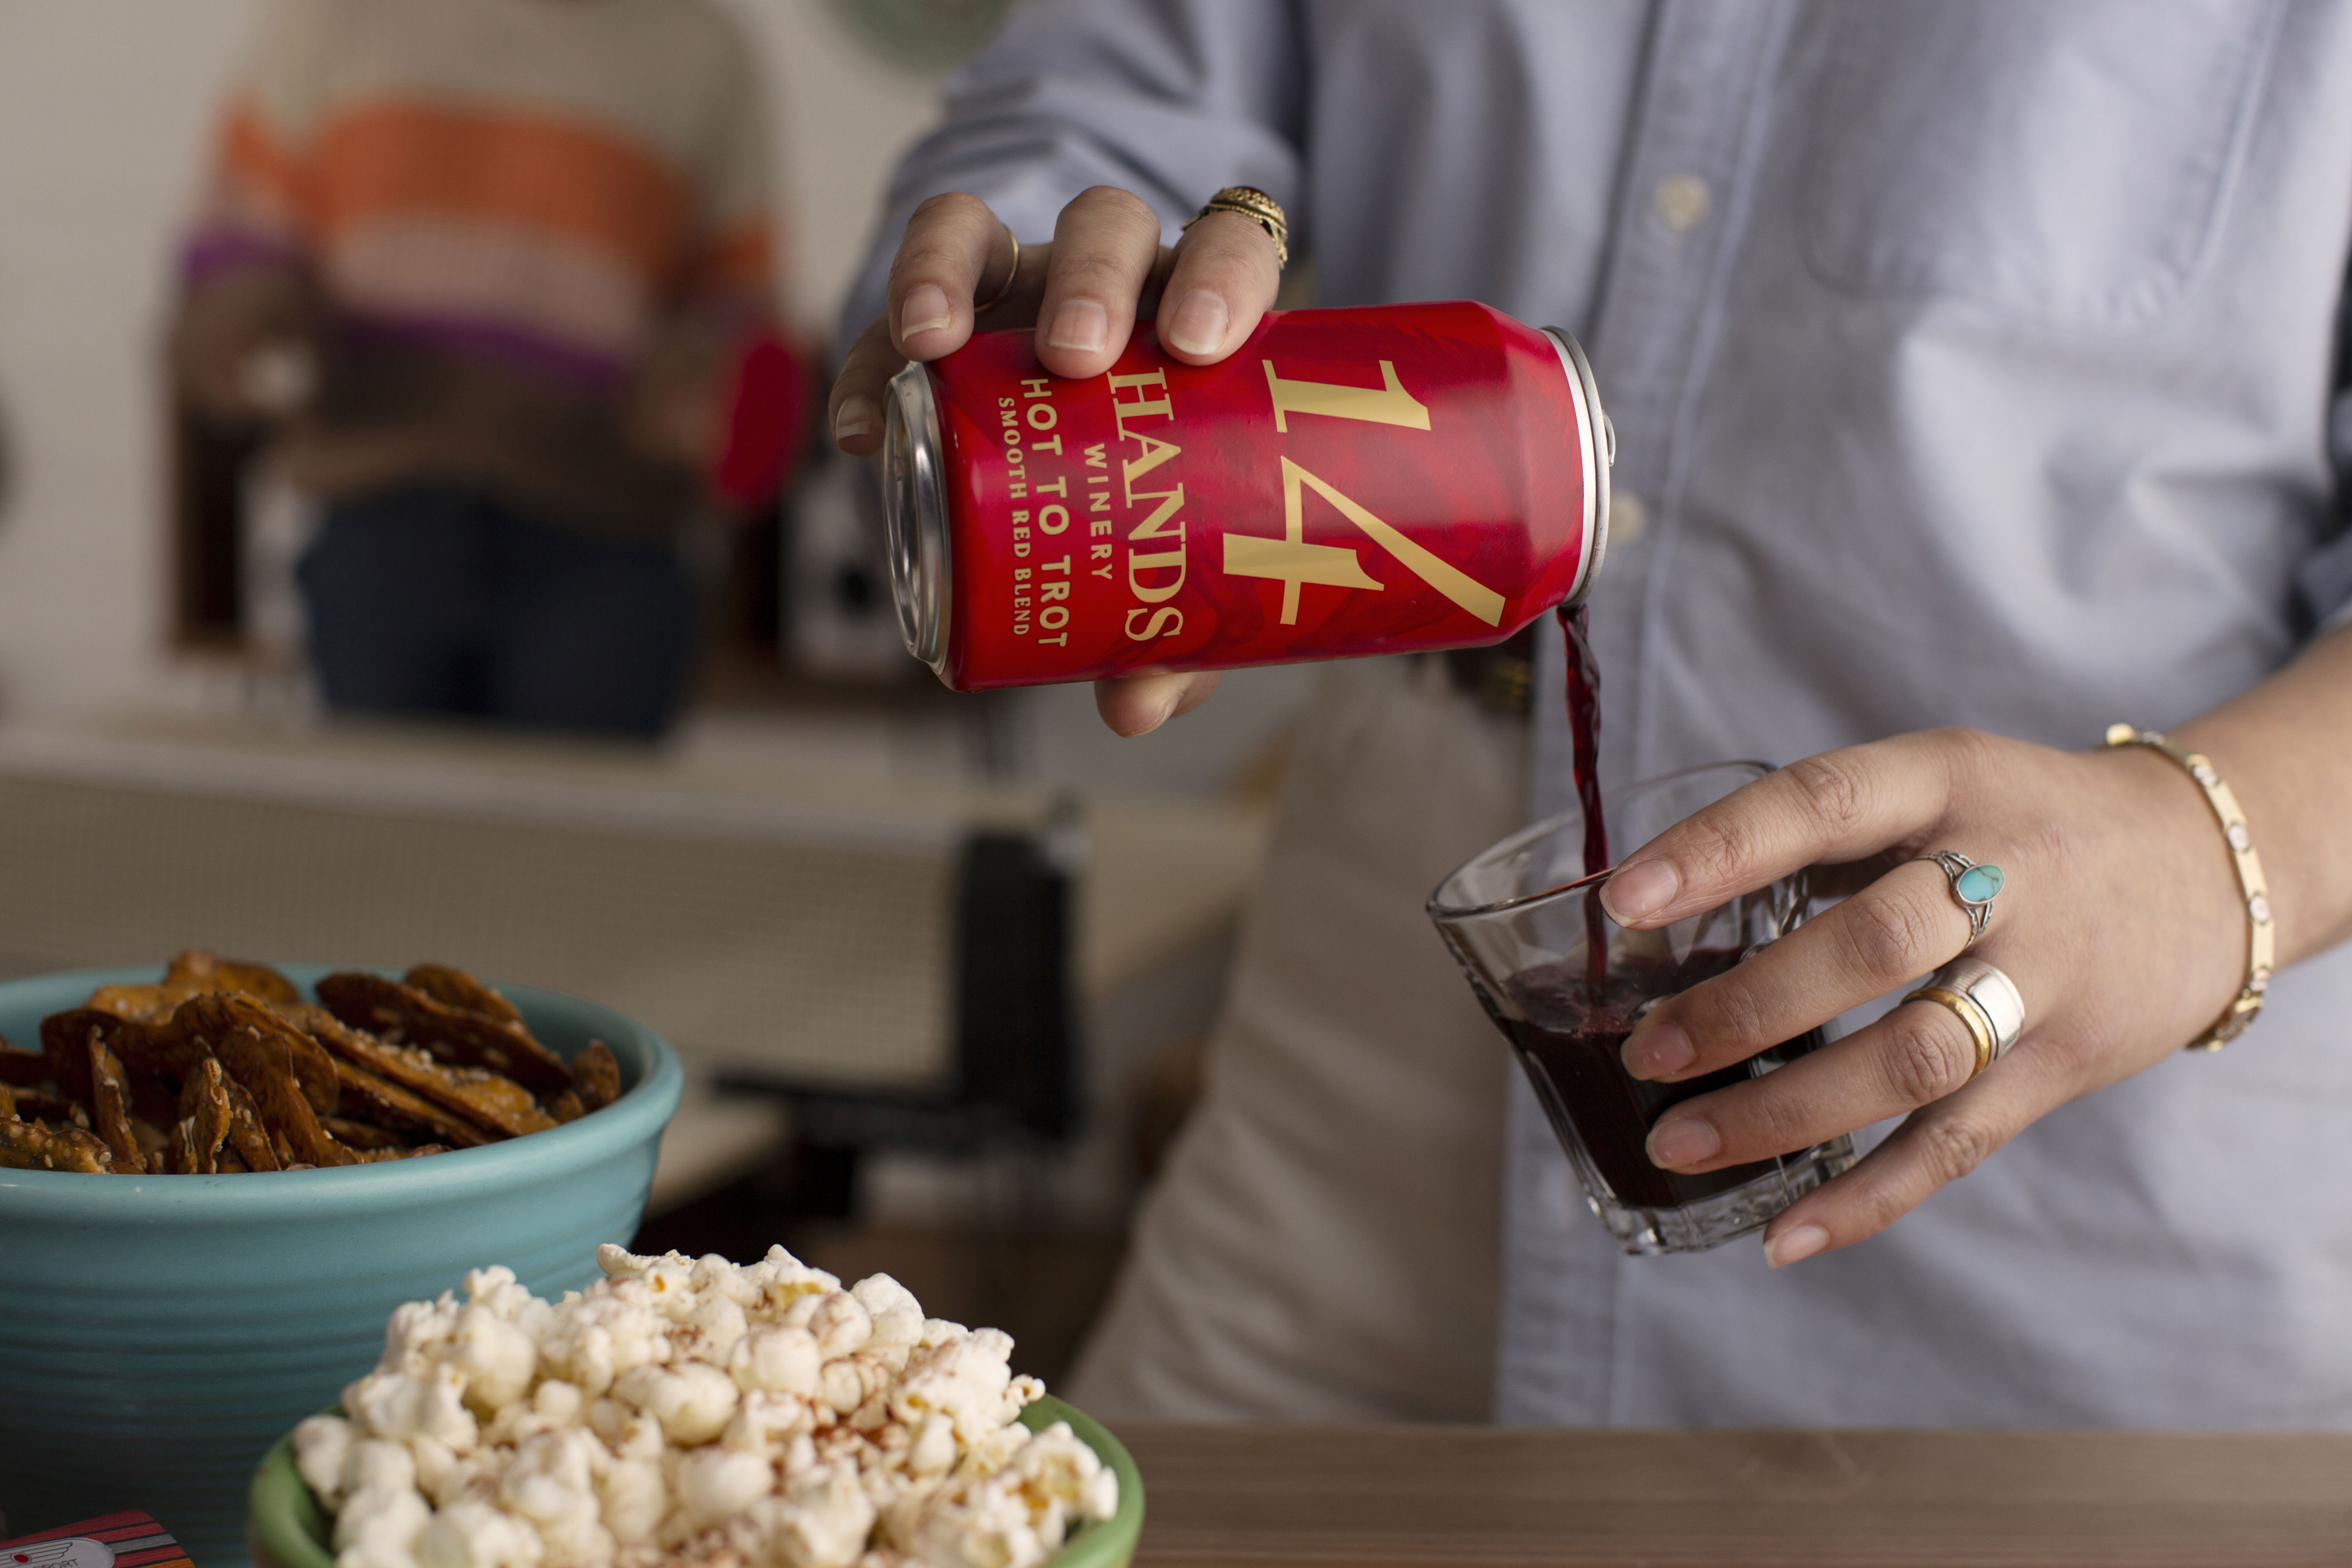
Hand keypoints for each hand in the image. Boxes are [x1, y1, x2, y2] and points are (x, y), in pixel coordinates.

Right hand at [827, 186, 1281, 734]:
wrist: (1084, 475)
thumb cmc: (1160, 510)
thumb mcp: (1184, 565)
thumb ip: (1182, 635)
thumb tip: (1136, 706)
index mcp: (1200, 313)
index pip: (1228, 248)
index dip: (1221, 275)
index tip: (1200, 342)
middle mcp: (1113, 280)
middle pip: (1106, 227)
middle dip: (1090, 279)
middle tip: (1075, 356)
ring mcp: (1018, 285)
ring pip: (984, 235)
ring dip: (949, 274)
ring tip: (927, 343)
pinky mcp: (939, 315)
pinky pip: (890, 315)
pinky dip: (869, 361)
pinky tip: (861, 429)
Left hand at [1596, 728, 2248, 1265]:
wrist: (2208, 866)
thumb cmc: (2020, 823)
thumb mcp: (1936, 785)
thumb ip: (1824, 838)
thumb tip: (1661, 913)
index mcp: (1947, 782)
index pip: (1822, 804)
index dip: (1720, 850)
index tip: (1623, 899)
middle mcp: (2004, 875)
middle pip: (1870, 945)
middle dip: (1746, 1008)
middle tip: (1647, 1053)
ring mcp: (2043, 978)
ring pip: (1910, 1059)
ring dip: (1785, 1113)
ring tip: (1680, 1143)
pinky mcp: (2063, 1067)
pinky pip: (1957, 1145)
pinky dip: (1866, 1198)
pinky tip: (1783, 1235)